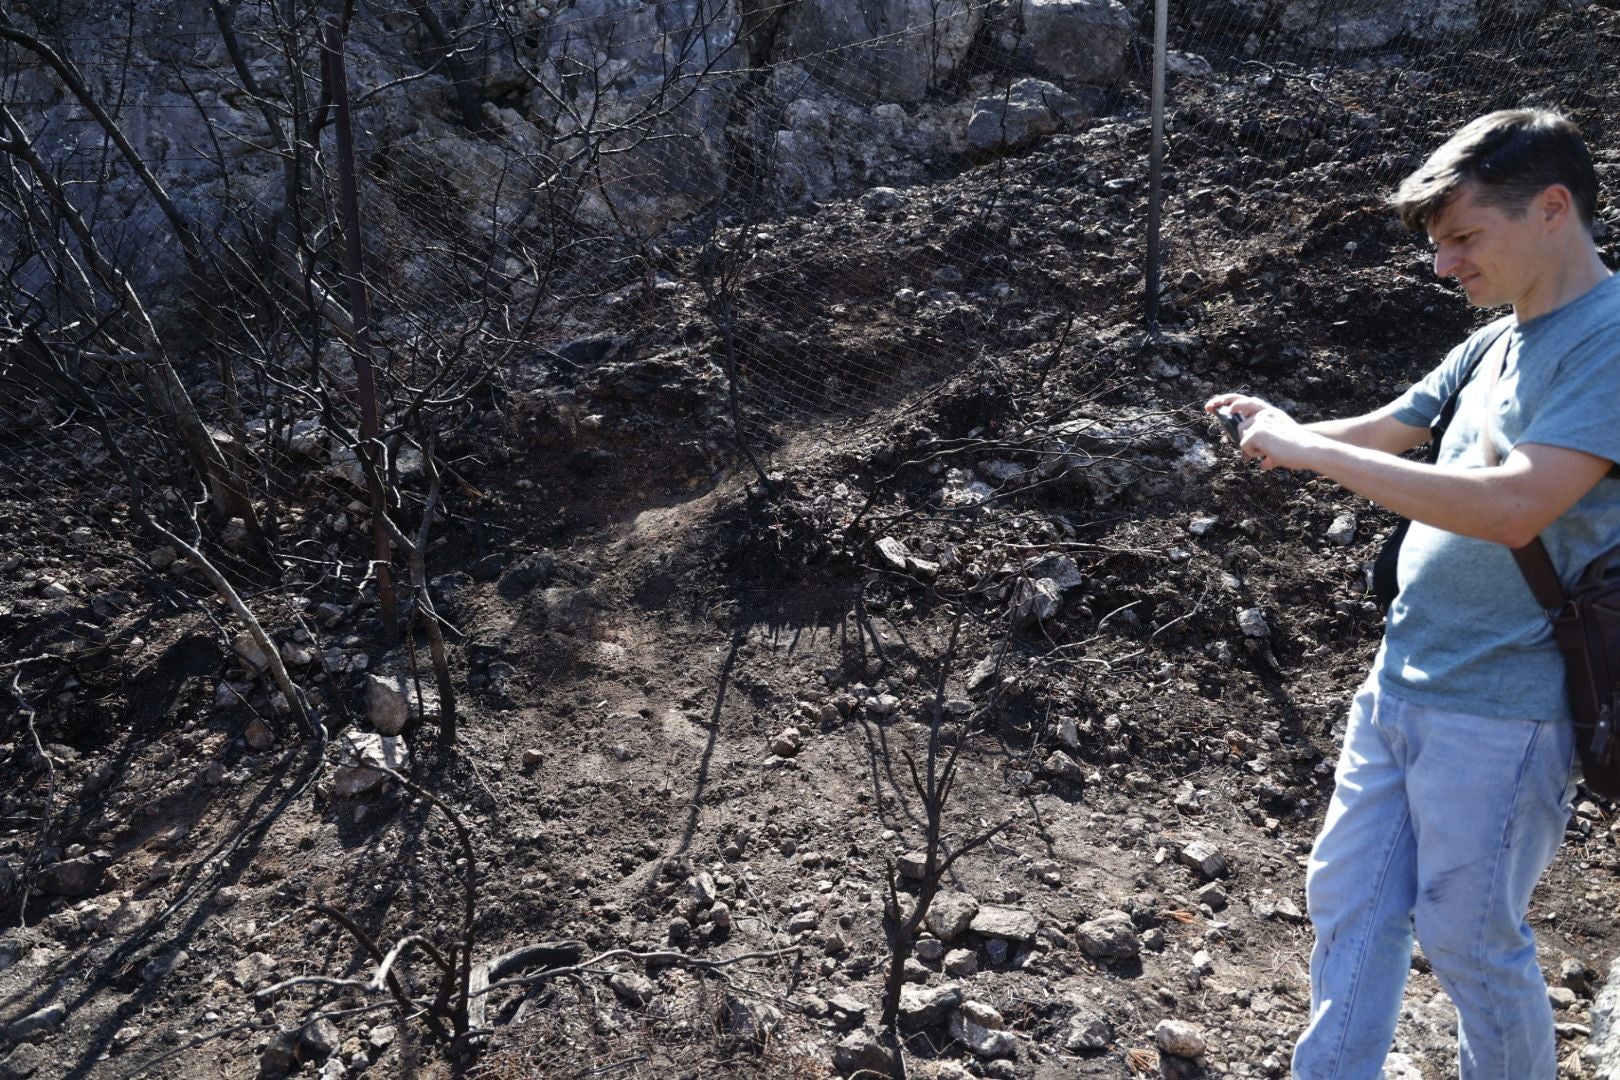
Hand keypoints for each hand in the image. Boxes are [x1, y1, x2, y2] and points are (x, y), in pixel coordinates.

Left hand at [1203, 393, 1323, 470]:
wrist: (1310, 449)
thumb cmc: (1299, 451)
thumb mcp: (1280, 448)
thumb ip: (1268, 452)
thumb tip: (1263, 465)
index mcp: (1270, 412)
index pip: (1245, 401)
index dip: (1227, 401)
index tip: (1211, 406)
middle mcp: (1264, 412)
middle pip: (1238, 422)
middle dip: (1222, 412)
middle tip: (1209, 408)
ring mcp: (1260, 420)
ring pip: (1241, 436)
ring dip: (1251, 448)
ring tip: (1268, 450)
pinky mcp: (1257, 431)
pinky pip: (1245, 446)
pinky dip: (1254, 453)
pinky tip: (1268, 452)